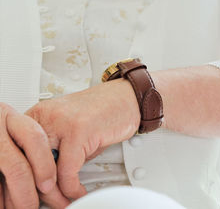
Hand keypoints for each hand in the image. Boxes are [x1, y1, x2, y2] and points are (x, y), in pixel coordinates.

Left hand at [25, 79, 139, 200]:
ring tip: (64, 201)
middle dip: (37, 190)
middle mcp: (44, 116)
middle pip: (27, 163)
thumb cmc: (101, 113)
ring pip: (45, 170)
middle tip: (47, 201)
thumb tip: (46, 180)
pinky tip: (78, 191)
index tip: (33, 192)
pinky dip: (72, 188)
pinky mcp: (78, 131)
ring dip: (55, 194)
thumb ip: (54, 149)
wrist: (125, 98)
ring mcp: (60, 122)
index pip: (18, 153)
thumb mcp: (69, 129)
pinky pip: (68, 170)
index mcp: (37, 115)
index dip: (24, 178)